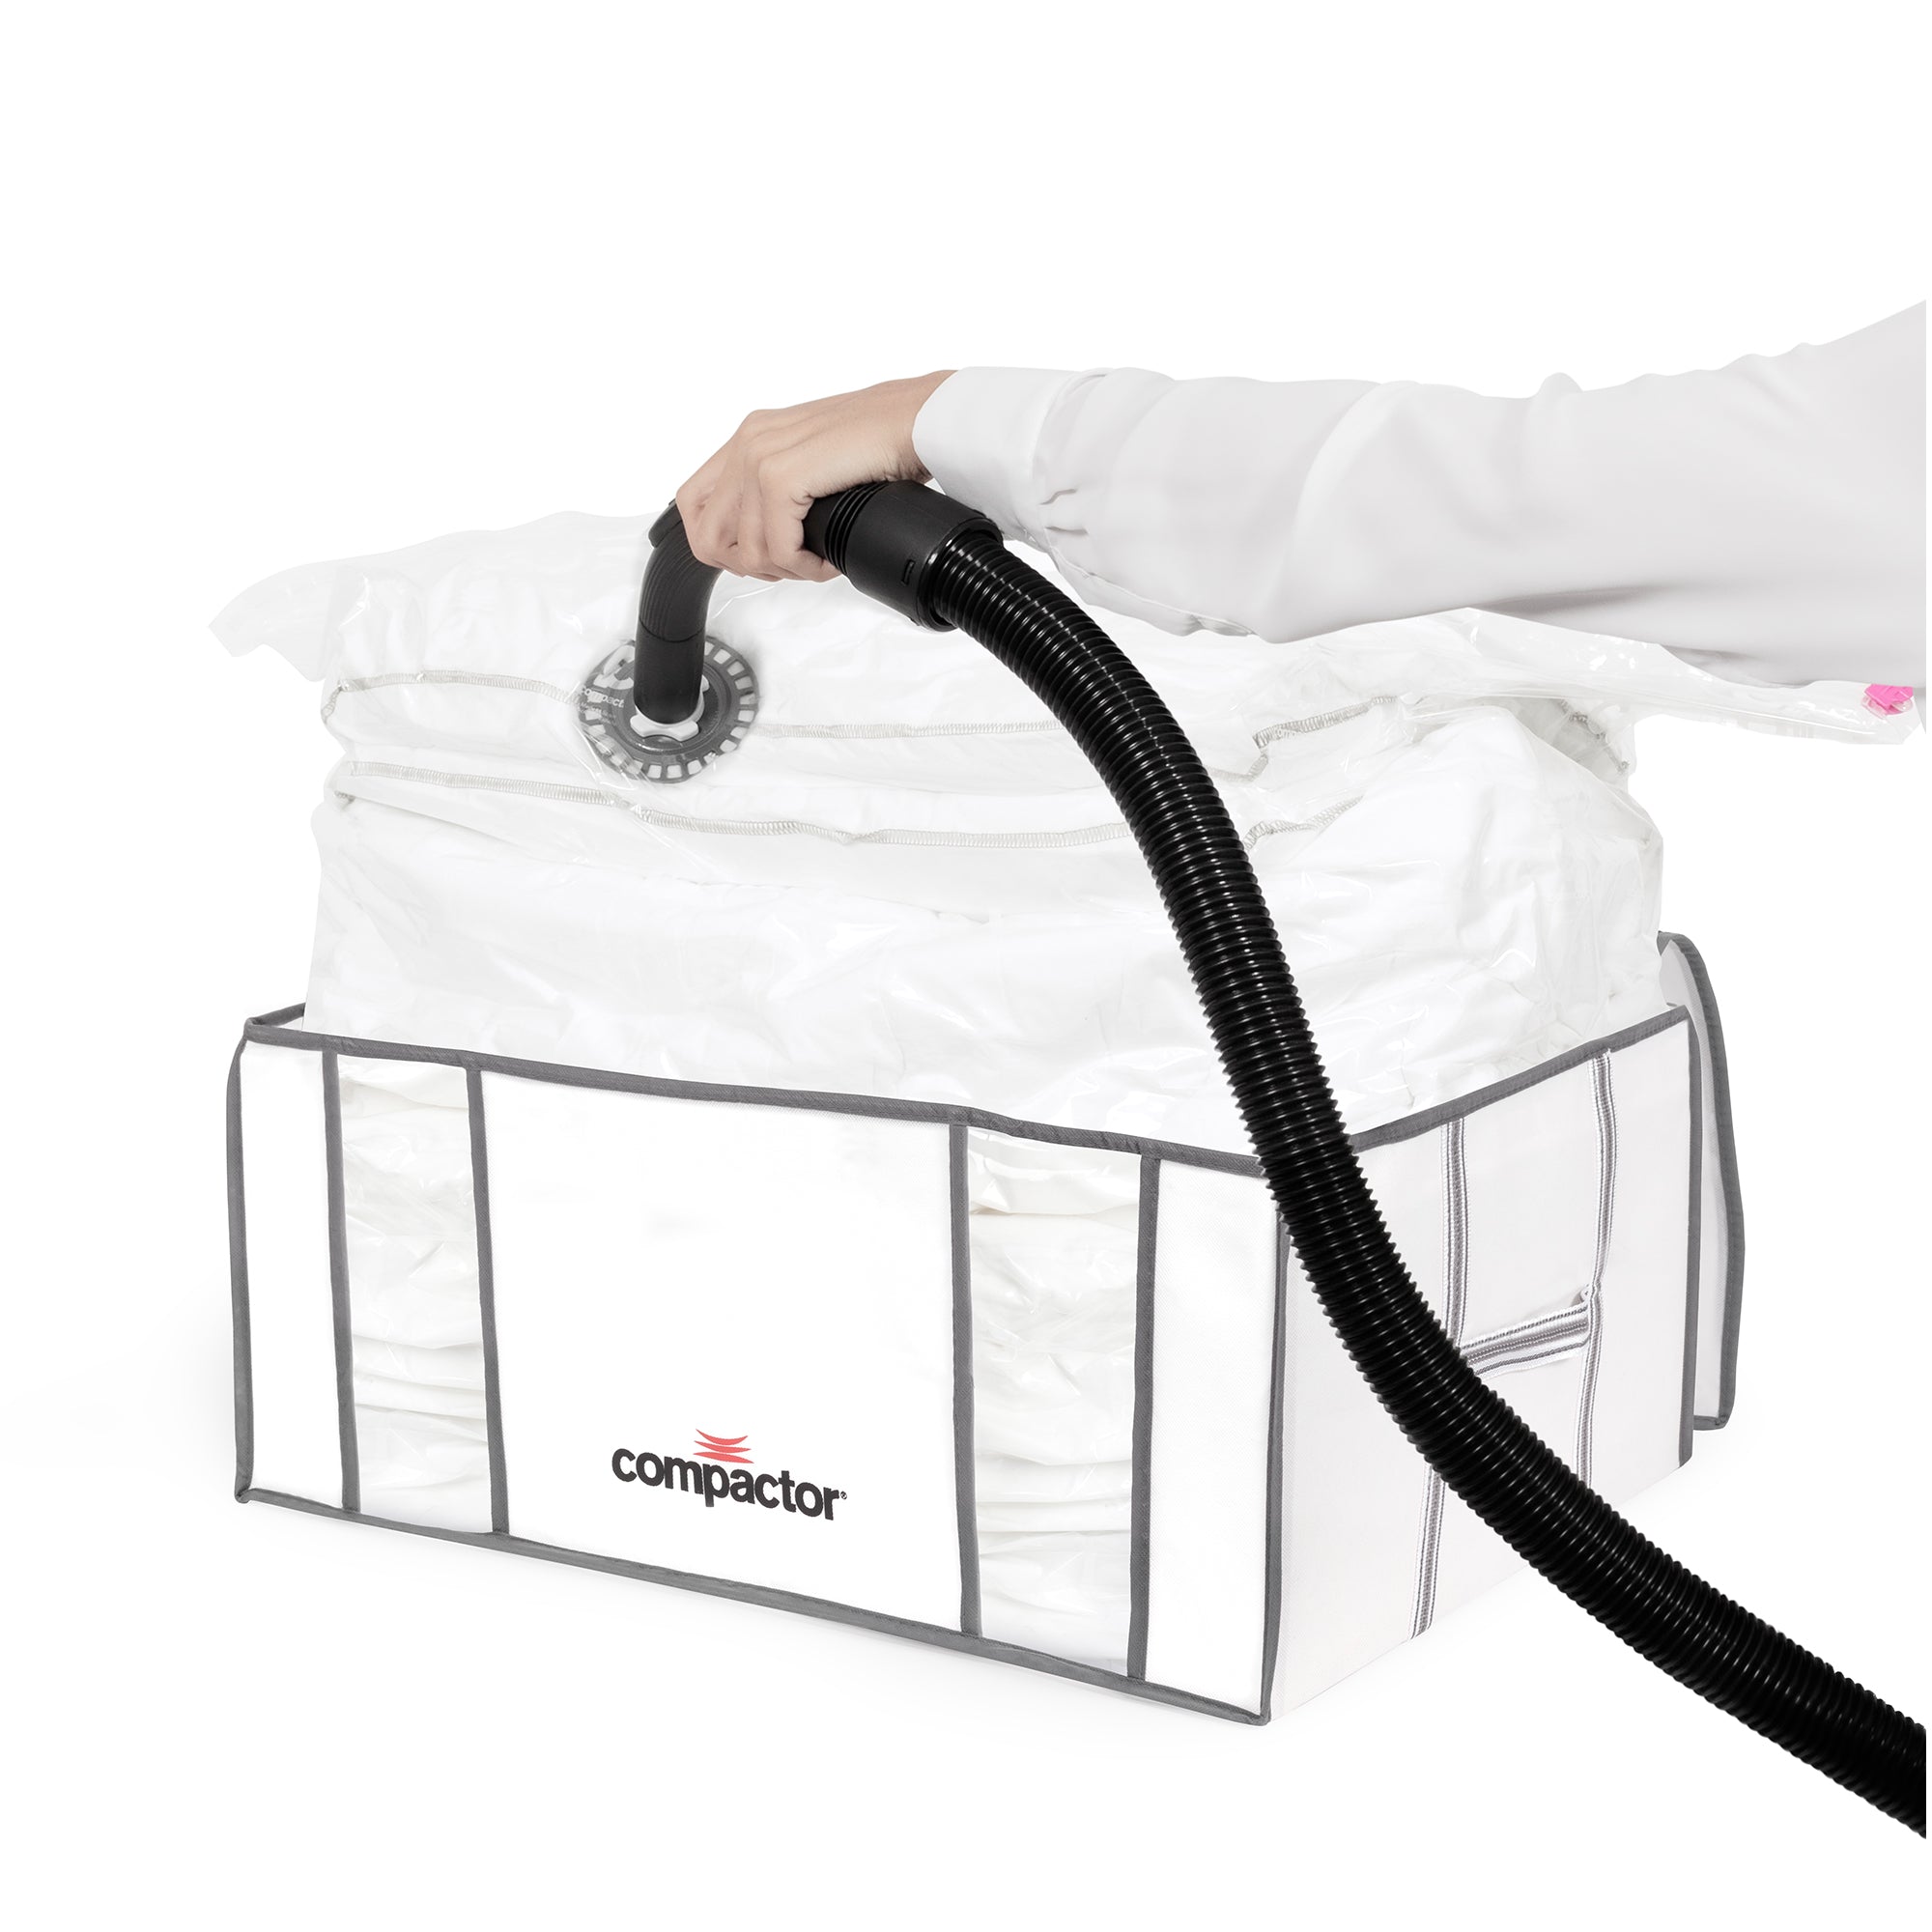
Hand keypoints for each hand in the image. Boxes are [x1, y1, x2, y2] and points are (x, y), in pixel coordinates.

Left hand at [676, 372, 953, 580]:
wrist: (918, 418)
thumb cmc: (883, 440)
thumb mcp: (816, 463)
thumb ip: (785, 490)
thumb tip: (770, 539)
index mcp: (751, 436)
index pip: (695, 505)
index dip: (720, 545)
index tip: (759, 557)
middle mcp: (748, 441)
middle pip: (706, 535)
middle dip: (749, 567)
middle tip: (791, 567)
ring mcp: (760, 456)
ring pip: (745, 550)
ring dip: (786, 571)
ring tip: (818, 564)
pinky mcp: (781, 476)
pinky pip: (777, 548)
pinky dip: (805, 567)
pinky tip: (827, 561)